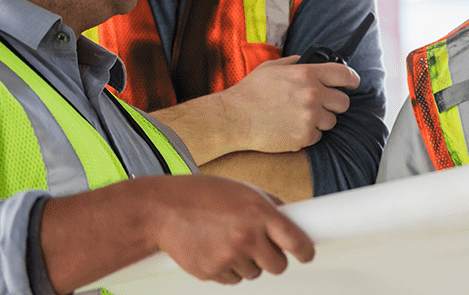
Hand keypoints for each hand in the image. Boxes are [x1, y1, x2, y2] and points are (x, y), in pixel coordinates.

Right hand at [144, 175, 314, 283]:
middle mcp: (247, 236)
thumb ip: (269, 205)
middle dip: (274, 258)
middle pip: (279, 265)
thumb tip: (292, 218)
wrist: (161, 210)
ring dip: (248, 262)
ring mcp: (229, 257)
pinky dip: (229, 269)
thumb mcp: (242, 190)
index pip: (296, 242)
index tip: (307, 253)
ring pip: (255, 273)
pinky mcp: (212, 272)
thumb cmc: (200, 196)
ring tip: (229, 240)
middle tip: (262, 246)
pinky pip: (233, 280)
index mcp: (259, 213)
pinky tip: (216, 249)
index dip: (306, 251)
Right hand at [220, 55, 357, 152]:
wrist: (234, 118)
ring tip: (299, 117)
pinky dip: (308, 134)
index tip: (352, 84)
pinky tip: (291, 128)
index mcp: (307, 74)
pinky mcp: (304, 136)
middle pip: (343, 102)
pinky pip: (318, 136)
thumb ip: (293, 63)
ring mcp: (310, 117)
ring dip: (320, 121)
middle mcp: (312, 94)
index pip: (344, 74)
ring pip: (332, 121)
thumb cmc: (250, 92)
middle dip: (334, 104)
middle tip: (320, 105)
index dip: (352, 79)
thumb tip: (304, 61)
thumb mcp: (271, 68)